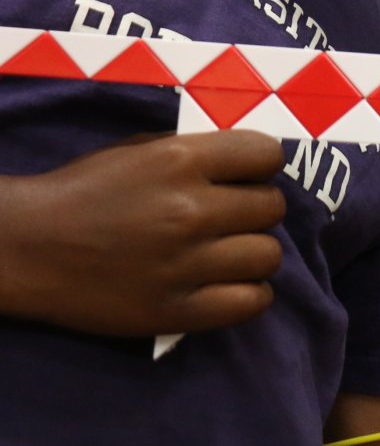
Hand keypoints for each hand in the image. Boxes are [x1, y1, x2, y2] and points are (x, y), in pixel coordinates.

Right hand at [0, 130, 286, 336]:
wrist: (26, 247)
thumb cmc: (86, 191)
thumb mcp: (142, 150)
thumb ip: (200, 154)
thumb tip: (252, 166)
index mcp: (181, 161)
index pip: (268, 155)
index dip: (260, 166)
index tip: (243, 178)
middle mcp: (190, 210)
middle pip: (272, 207)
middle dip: (254, 210)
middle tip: (228, 220)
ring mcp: (185, 263)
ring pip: (269, 255)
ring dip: (253, 253)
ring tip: (226, 254)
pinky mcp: (176, 310)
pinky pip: (252, 302)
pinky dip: (249, 294)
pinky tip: (228, 286)